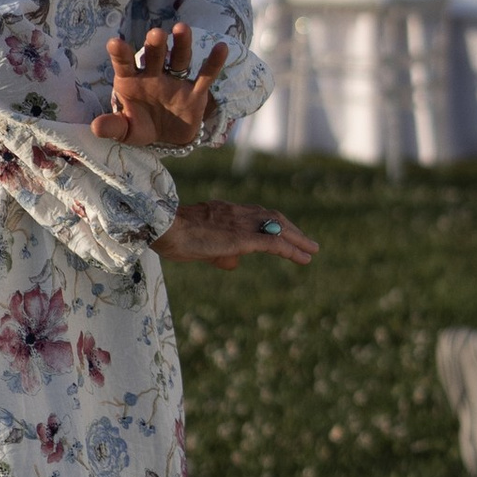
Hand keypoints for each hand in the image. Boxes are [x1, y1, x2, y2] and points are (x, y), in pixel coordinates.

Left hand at [92, 23, 230, 149]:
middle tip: (156, 34)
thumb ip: (112, 126)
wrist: (167, 138)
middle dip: (156, 45)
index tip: (114, 43)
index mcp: (131, 81)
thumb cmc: (141, 127)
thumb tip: (95, 127)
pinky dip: (214, 63)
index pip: (124, 64)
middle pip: (154, 56)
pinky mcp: (195, 92)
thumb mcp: (125, 130)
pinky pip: (205, 76)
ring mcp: (175, 81)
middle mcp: (153, 75)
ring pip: (179, 59)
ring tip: (182, 28)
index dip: (120, 54)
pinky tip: (221, 47)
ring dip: (181, 44)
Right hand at [156, 198, 319, 274]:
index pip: (256, 215)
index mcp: (225, 211)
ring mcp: (241, 223)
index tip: (286, 234)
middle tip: (307, 244)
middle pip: (272, 218)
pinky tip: (302, 257)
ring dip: (297, 240)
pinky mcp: (243, 237)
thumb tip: (235, 264)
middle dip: (292, 230)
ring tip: (312, 250)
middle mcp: (237, 212)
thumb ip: (219, 253)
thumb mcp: (199, 246)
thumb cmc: (172, 236)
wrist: (164, 227)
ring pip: (277, 228)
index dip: (273, 224)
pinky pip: (274, 242)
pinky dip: (291, 249)